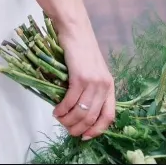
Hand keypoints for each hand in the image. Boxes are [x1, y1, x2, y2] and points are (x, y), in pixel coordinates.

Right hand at [53, 20, 114, 139]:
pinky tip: (56, 110)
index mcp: (110, 86)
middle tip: (66, 129)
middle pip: (92, 118)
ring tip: (59, 119)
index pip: (109, 117)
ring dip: (68, 121)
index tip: (84, 136)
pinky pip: (71, 101)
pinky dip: (62, 110)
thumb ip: (92, 89)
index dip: (96, 130)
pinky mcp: (80, 76)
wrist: (75, 29)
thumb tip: (80, 112)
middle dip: (78, 129)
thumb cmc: (81, 49)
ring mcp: (93, 81)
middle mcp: (104, 85)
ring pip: (81, 112)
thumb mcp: (93, 70)